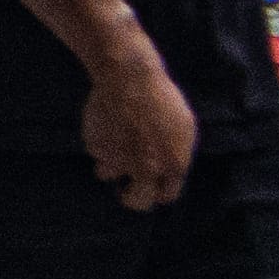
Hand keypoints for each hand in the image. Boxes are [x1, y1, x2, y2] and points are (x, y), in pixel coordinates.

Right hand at [85, 39, 197, 211]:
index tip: (149, 188)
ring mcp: (118, 160)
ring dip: (109, 162)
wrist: (129, 77)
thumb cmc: (160, 97)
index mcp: (173, 167)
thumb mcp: (183, 126)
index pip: (165, 196)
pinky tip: (104, 120)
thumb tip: (171, 168)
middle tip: (126, 191)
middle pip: (136, 201)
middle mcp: (146, 170)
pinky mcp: (95, 146)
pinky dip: (97, 140)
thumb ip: (177, 153)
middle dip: (131, 198)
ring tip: (111, 138)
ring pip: (106, 173)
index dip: (157, 191)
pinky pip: (94, 150)